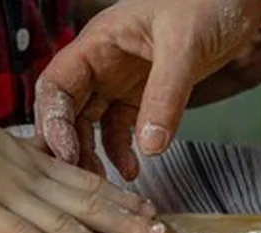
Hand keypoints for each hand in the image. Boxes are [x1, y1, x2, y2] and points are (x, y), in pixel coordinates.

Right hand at [0, 89, 165, 232]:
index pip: (87, 182)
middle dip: (127, 223)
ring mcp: (8, 197)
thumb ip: (25, 157)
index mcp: (34, 163)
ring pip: (63, 223)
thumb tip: (48, 160)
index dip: (121, 197)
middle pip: (87, 204)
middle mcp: (30, 180)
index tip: (150, 208)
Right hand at [34, 0, 260, 179]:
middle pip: (68, 111)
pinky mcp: (143, 95)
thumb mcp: (185, 46)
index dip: (53, 121)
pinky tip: (132, 171)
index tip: (66, 155)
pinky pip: (121, 129)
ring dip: (94, 155)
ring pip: (92, 124)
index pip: (57, 84)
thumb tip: (150, 146)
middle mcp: (101, 63)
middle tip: (81, 182)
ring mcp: (120, 80)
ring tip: (106, 186)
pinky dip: (123, 152)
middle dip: (69, 147)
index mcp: (97, 42)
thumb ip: (166, 95)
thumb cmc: (208, 1)